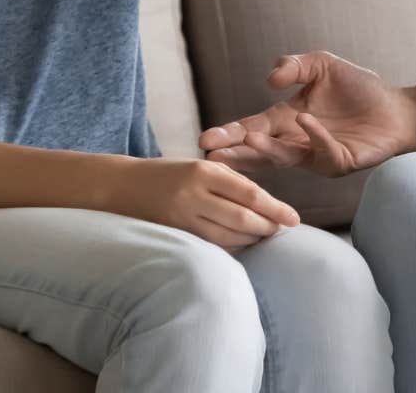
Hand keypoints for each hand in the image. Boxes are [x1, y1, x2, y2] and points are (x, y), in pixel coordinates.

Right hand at [105, 157, 299, 250]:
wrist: (122, 187)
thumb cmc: (168, 174)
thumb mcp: (198, 167)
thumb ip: (229, 181)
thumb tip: (265, 204)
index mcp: (203, 172)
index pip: (249, 194)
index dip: (275, 208)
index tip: (294, 218)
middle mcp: (193, 195)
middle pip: (242, 218)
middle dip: (268, 227)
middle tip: (284, 230)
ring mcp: (182, 218)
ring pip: (228, 236)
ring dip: (252, 240)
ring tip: (266, 237)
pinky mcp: (175, 235)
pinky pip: (211, 245)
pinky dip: (231, 247)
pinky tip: (243, 245)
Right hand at [198, 51, 414, 176]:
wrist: (397, 108)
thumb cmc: (359, 88)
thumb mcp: (321, 64)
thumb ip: (294, 65)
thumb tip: (269, 79)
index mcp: (286, 120)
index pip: (252, 128)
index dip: (230, 134)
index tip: (206, 140)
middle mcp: (296, 141)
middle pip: (260, 149)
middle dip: (235, 152)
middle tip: (211, 155)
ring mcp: (316, 155)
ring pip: (285, 157)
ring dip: (266, 149)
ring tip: (248, 139)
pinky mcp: (339, 161)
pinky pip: (322, 150)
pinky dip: (313, 135)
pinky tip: (304, 120)